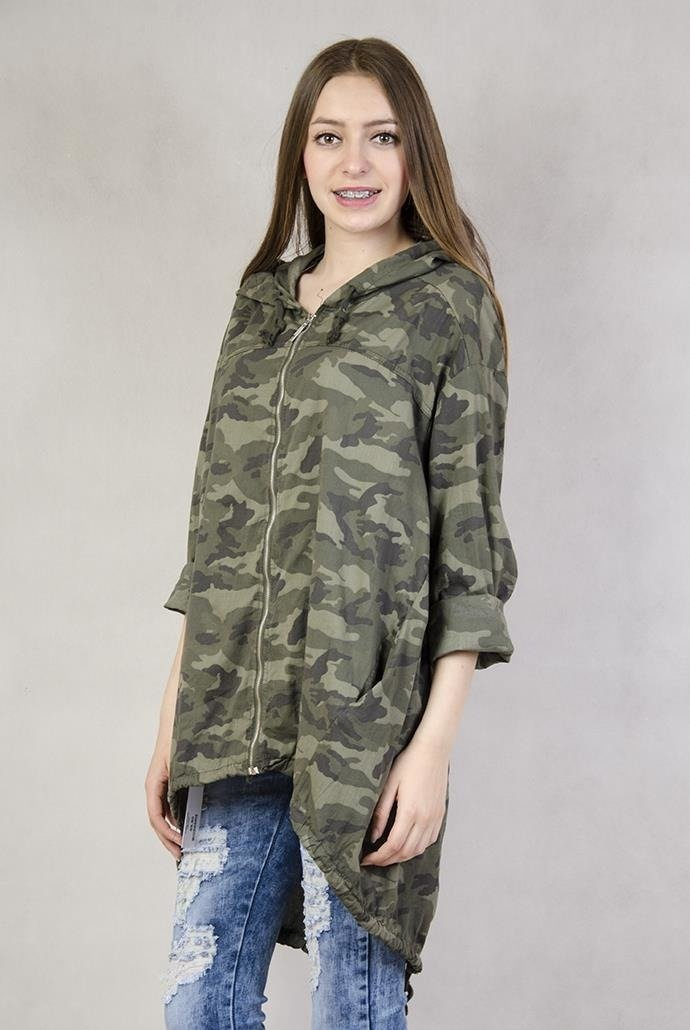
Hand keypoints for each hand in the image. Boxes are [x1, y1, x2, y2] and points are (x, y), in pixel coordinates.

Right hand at [145, 739, 181, 860]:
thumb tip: (185, 810)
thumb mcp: (180, 762)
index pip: (156, 817)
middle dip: (169, 840)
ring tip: (185, 847)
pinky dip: (178, 819)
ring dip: (173, 832)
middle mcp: (155, 787)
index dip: (166, 834)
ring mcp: (161, 785)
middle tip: (182, 856)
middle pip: (158, 821)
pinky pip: (171, 806)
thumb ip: (180, 784)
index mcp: (154, 784)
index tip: (179, 844)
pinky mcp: (170, 782)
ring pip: (164, 815)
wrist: (178, 717)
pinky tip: (189, 827)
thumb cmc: (178, 736)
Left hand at [360, 735, 448, 866]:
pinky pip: (429, 840)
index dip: (379, 856)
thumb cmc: (408, 762)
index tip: (366, 859)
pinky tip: (406, 845)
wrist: (433, 750)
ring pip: (419, 849)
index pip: (393, 845)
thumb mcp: (389, 784)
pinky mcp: (440, 815)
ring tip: (387, 855)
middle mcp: (425, 818)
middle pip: (406, 851)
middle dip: (388, 860)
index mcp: (410, 811)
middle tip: (373, 860)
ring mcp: (435, 818)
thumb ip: (381, 812)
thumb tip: (373, 837)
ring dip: (402, 857)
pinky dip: (416, 848)